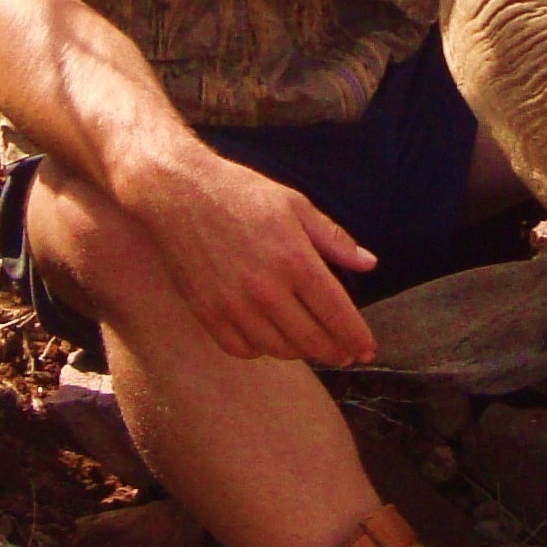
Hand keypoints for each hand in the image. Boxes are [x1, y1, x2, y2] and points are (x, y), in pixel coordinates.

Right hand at [125, 145, 379, 365]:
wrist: (177, 192)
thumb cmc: (240, 193)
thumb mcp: (295, 205)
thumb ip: (334, 239)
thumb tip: (368, 264)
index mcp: (295, 260)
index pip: (337, 314)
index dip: (356, 337)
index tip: (367, 349)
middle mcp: (266, 289)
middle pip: (312, 339)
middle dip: (336, 352)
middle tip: (345, 354)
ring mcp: (234, 305)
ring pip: (279, 349)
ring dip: (301, 352)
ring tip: (312, 345)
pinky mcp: (207, 313)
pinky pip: (242, 349)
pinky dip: (261, 350)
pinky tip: (271, 339)